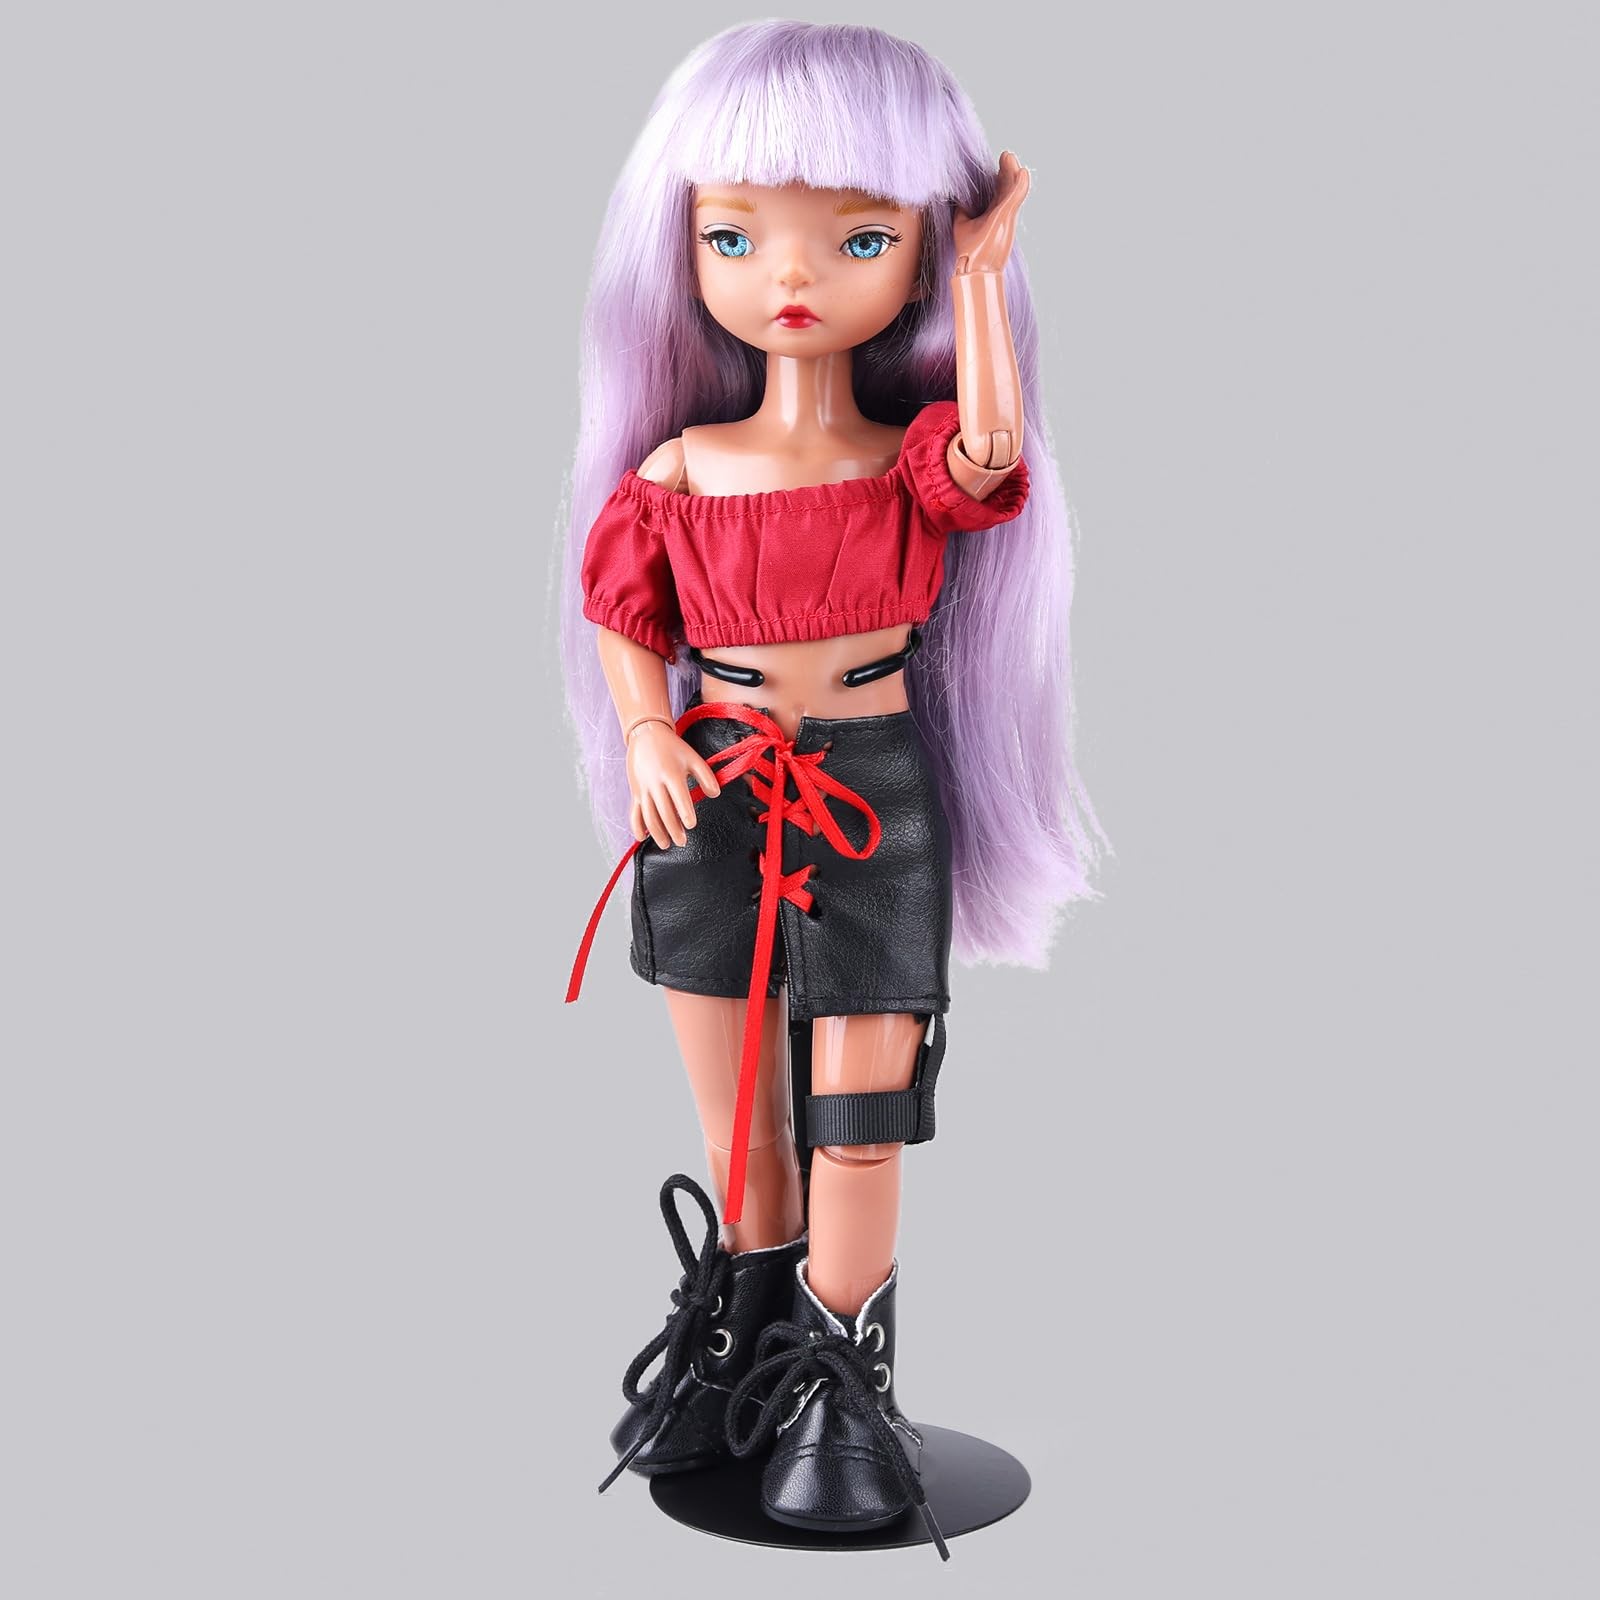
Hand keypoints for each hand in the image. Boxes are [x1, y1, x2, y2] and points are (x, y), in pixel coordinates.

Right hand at [626, 722, 721, 847]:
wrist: (646, 736)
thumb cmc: (672, 748)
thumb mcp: (693, 758)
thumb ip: (706, 776)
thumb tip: (715, 794)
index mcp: (671, 774)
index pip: (678, 797)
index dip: (685, 813)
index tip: (691, 824)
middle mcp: (655, 783)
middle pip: (663, 811)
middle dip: (672, 829)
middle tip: (682, 841)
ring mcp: (643, 789)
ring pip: (648, 815)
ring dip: (656, 832)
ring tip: (666, 844)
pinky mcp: (636, 793)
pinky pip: (634, 812)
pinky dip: (636, 826)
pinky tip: (643, 837)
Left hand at [951, 150, 1030, 274]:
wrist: (974, 269)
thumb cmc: (969, 251)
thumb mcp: (962, 224)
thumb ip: (962, 210)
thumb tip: (956, 198)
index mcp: (992, 214)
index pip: (998, 191)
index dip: (998, 177)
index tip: (997, 163)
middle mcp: (1001, 213)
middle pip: (1007, 187)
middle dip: (1006, 170)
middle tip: (1006, 155)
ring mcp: (1006, 215)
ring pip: (1013, 188)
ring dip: (1012, 171)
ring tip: (1009, 156)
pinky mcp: (1007, 217)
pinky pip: (1016, 197)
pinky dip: (1020, 184)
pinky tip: (1022, 172)